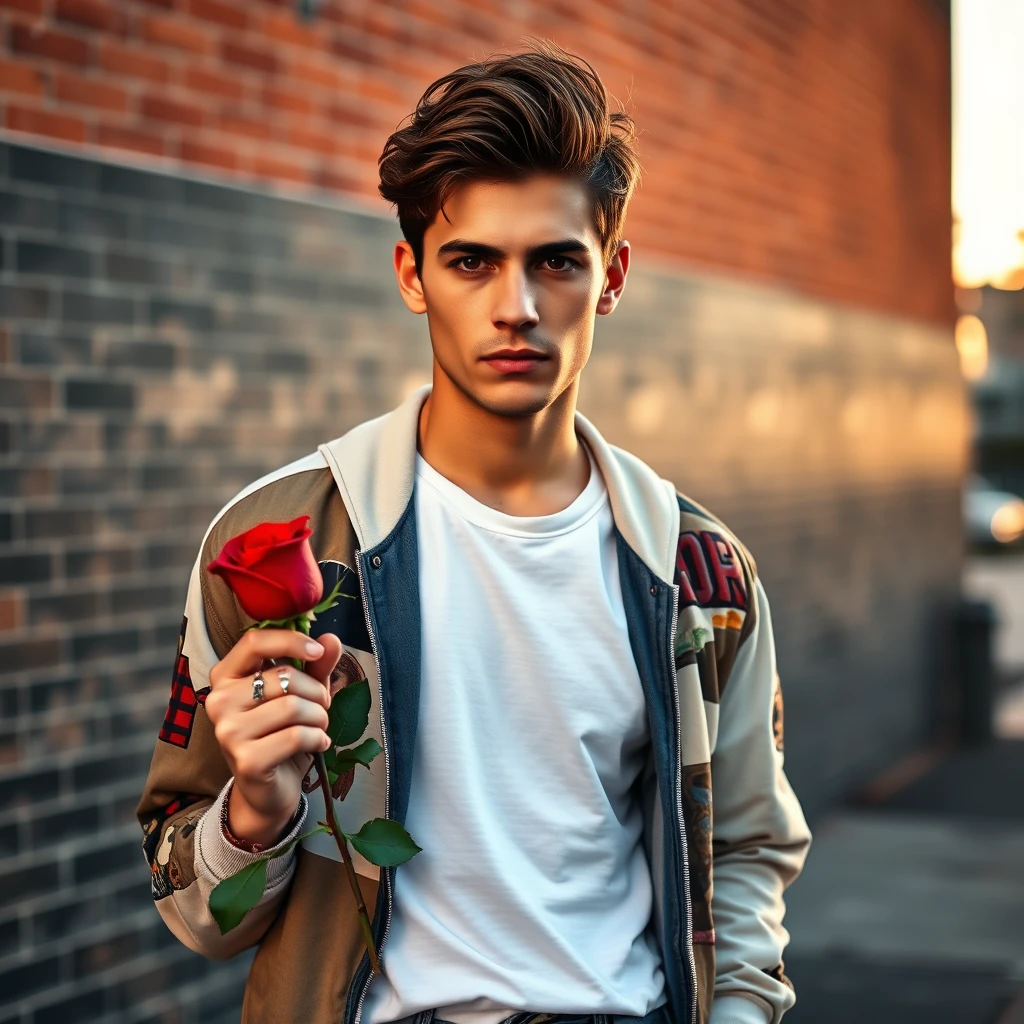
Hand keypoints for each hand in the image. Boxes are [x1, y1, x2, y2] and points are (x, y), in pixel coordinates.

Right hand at [205, 629, 342, 845]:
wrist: (267, 791)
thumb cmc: (281, 735)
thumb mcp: (300, 694)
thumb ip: (314, 666)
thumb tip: (331, 639)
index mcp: (226, 676)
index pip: (254, 641)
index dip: (290, 641)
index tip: (317, 651)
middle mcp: (218, 701)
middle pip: (284, 677)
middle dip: (316, 691)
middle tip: (321, 707)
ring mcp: (228, 732)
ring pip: (293, 706)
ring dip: (319, 717)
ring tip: (319, 726)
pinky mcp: (246, 760)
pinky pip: (297, 735)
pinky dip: (318, 738)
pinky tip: (318, 744)